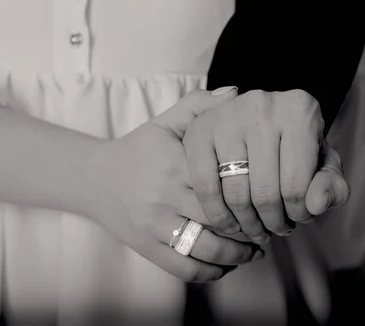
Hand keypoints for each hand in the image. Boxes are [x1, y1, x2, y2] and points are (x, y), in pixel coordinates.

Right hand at [91, 89, 263, 282]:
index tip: (270, 194)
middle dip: (252, 226)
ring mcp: (155, 225)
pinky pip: (184, 268)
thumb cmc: (138, 149)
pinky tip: (228, 265)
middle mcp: (165, 195)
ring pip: (207, 248)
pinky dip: (211, 272)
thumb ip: (199, 105)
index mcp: (175, 163)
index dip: (252, 191)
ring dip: (239, 255)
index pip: (224, 181)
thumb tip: (237, 93)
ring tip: (256, 250)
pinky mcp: (147, 247)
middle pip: (221, 218)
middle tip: (271, 225)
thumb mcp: (164, 122)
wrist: (93, 179)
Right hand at [183, 88, 349, 243]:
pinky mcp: (199, 129)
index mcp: (300, 110)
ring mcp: (226, 116)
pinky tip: (230, 223)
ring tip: (255, 229)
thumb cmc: (295, 147)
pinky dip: (217, 214)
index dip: (299, 213)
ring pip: (235, 193)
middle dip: (272, 222)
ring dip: (246, 224)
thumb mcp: (323, 165)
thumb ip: (333, 187)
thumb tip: (315, 204)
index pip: (297, 184)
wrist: (258, 121)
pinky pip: (205, 186)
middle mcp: (262, 105)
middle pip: (265, 192)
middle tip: (275, 229)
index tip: (299, 217)